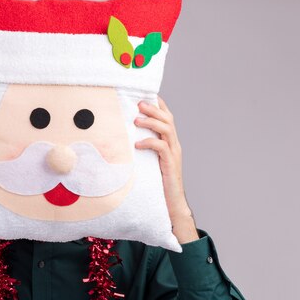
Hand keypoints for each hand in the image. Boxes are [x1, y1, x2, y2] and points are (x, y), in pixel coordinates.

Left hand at [133, 96, 197, 242]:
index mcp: (170, 143)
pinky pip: (161, 147)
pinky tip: (137, 144)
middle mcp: (174, 145)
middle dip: (153, 109)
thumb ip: (143, 151)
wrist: (171, 204)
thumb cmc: (158, 184)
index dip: (159, 105)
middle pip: (168, 119)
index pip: (167, 118)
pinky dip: (149, 142)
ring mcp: (174, 154)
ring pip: (167, 129)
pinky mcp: (170, 164)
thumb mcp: (149, 163)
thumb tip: (125, 142)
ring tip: (136, 121)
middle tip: (139, 103)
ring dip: (151, 122)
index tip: (146, 95)